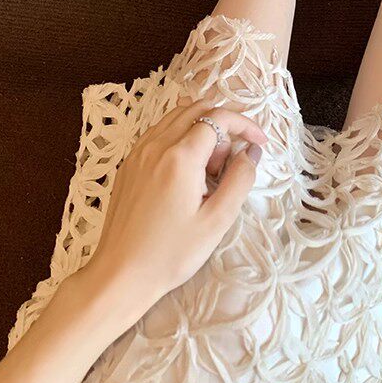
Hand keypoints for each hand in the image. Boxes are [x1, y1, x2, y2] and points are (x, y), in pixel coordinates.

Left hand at [70, 98, 266, 344]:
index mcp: (180, 157)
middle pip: (196, 109)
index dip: (245, 124)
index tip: (259, 143)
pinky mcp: (128, 164)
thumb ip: (239, 180)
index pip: (218, 118)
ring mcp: (138, 153)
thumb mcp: (217, 221)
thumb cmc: (171, 253)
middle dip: (223, 126)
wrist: (121, 273)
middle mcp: (156, 145)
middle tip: (229, 163)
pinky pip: (158, 133)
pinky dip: (180, 138)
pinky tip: (187, 172)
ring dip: (201, 130)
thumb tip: (251, 152)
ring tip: (209, 169)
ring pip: (176, 117)